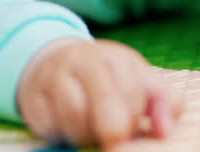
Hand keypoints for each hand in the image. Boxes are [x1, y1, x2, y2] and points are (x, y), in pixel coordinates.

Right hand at [17, 39, 181, 148]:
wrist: (53, 63)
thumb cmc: (107, 81)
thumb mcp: (139, 83)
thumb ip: (163, 102)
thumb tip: (166, 131)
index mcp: (117, 58)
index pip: (133, 88)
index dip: (134, 114)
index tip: (132, 127)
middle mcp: (84, 61)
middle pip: (104, 97)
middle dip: (113, 127)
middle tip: (114, 141)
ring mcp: (55, 76)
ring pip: (74, 112)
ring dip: (86, 133)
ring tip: (89, 135)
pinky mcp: (33, 97)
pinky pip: (47, 123)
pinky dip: (60, 133)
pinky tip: (66, 130)